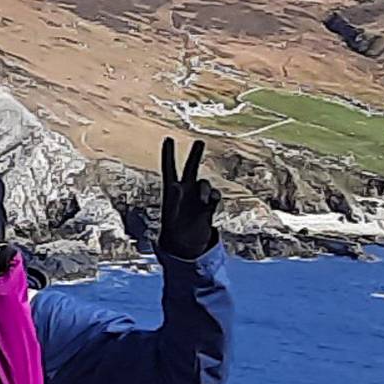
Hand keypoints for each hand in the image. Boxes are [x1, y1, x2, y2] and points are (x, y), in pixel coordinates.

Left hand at [154, 136, 220, 260]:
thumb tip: (176, 186)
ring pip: (205, 184)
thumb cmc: (172, 231)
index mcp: (171, 191)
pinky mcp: (208, 207)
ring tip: (204, 200)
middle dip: (195, 155)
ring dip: (205, 189)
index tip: (168, 138)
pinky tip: (211, 203)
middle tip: (199, 141)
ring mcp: (198, 198)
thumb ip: (173, 199)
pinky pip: (215, 196)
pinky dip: (214, 197)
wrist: (184, 245)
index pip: (169, 169)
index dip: (168, 154)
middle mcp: (185, 191)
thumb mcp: (170, 215)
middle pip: (191, 169)